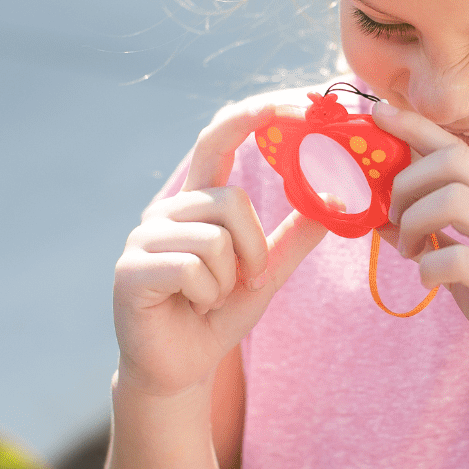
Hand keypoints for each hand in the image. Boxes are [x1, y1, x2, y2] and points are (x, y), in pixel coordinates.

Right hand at [113, 100, 330, 397]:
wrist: (180, 367)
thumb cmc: (219, 313)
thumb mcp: (268, 270)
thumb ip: (296, 233)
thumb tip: (337, 194)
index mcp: (199, 198)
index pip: (223, 133)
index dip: (260, 111)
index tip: (306, 101)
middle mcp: (167, 208)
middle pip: (230, 199)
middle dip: (253, 248)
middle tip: (247, 281)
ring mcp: (143, 236)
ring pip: (216, 237)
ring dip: (231, 278)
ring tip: (213, 298)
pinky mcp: (131, 269)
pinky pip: (193, 267)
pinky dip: (209, 294)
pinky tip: (193, 306)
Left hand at [371, 103, 468, 406]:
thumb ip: (436, 240)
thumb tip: (381, 219)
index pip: (458, 147)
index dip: (414, 126)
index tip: (377, 111)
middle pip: (452, 162)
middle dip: (405, 182)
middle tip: (392, 219)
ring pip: (455, 200)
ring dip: (414, 221)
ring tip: (408, 251)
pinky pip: (464, 259)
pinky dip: (431, 267)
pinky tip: (429, 282)